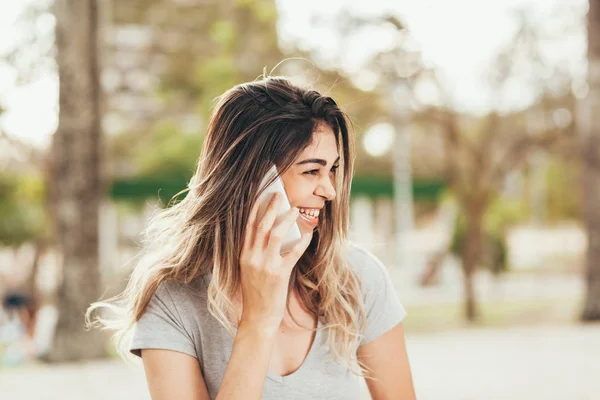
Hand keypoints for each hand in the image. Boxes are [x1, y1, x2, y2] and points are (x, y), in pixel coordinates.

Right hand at [238, 192, 312, 330]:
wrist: (257, 318)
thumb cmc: (256, 294)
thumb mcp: (250, 270)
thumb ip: (257, 253)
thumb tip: (274, 233)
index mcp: (243, 256)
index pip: (248, 227)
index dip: (254, 209)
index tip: (261, 195)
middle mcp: (252, 258)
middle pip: (261, 226)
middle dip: (270, 207)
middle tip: (278, 194)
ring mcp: (265, 266)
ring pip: (276, 235)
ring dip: (286, 220)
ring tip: (295, 209)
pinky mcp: (278, 275)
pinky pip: (293, 253)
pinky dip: (302, 241)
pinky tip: (308, 233)